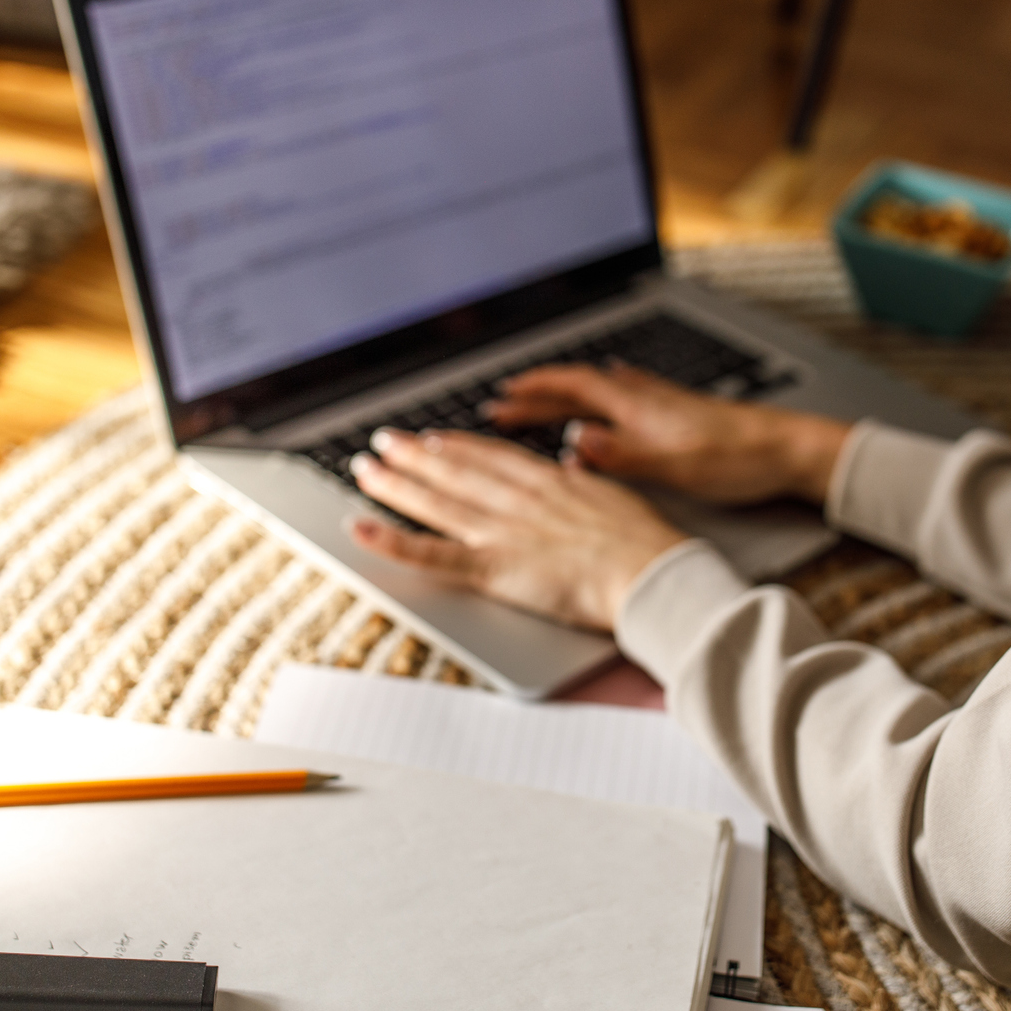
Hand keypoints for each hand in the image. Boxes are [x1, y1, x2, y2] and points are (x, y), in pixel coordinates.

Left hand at [347, 428, 687, 631]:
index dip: (458, 446)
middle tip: (385, 443)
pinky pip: (431, 554)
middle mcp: (517, 499)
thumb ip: (584, 492)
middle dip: (415, 456)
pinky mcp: (493, 567)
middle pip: (455, 470)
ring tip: (366, 470)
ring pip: (436, 502)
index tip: (435, 439)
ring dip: (395, 484)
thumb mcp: (615, 499)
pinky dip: (391, 542)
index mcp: (549, 481)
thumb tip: (574, 482)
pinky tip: (360, 529)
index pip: (491, 457)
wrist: (651, 571)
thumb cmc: (647, 544)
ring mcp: (502, 531)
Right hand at [483, 362, 851, 505]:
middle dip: (539, 396)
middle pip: (580, 389)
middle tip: (503, 405)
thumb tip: (574, 443)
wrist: (789, 450)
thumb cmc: (738, 460)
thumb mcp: (676, 465)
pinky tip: (612, 394)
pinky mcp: (678, 414)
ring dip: (567, 398)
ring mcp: (663, 404)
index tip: (502, 396)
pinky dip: (605, 398)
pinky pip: (626, 398)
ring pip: (601, 393)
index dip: (535, 390)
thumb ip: (622, 454)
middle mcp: (646, 398)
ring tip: (540, 405)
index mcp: (638, 407)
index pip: (573, 387)